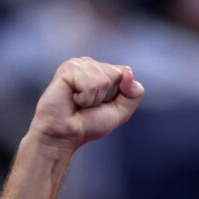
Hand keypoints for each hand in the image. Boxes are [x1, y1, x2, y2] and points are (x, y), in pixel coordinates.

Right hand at [28, 57, 144, 153]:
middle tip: (87, 105)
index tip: (101, 105)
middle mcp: (88, 63)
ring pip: (105, 80)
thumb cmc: (88, 124)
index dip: (118, 95)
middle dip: (106, 97)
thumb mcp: (121, 111)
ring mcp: (77, 64)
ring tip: (79, 103)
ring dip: (94, 99)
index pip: (125, 74)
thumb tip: (128, 71)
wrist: (65, 135)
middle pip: (116, 75)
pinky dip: (85, 99)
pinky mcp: (68, 69)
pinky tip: (72, 100)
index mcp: (101, 69)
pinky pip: (91, 84)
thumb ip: (134, 93)